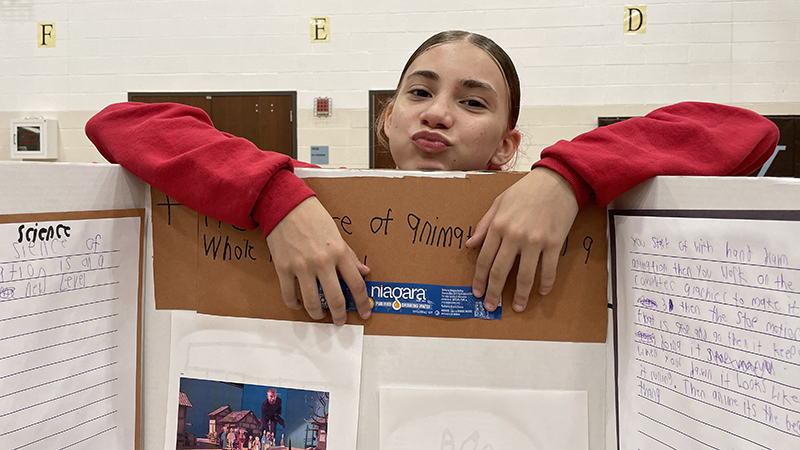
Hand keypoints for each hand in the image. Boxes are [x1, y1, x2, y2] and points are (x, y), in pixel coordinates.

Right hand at [266, 197, 370, 324]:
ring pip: (312, 302)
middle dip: (340, 315)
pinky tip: (299, 304)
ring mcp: (302, 267)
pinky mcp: (283, 269)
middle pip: (336, 299)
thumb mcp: (337, 233)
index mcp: (339, 252)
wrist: (285, 205)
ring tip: (320, 315)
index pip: (356, 284)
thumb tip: (364, 272)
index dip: (362, 302)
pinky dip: (295, 304)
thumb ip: (350, 255)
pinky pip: (289, 296)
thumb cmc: (313, 217)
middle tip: (341, 320)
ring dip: (317, 314)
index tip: (365, 312)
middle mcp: (322, 262)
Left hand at [466, 167, 578, 312]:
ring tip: (517, 307)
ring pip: (524, 276)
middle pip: (500, 271)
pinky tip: (541, 291)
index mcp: (498, 225)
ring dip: (520, 295)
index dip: (479, 279)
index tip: (477, 292)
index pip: (484, 259)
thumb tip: (470, 245)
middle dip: (494, 292)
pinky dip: (545, 283)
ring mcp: (535, 240)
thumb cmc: (526, 190)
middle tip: (491, 306)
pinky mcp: (554, 242)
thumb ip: (484, 225)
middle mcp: (514, 235)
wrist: (557, 180)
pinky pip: (548, 269)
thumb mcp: (499, 203)